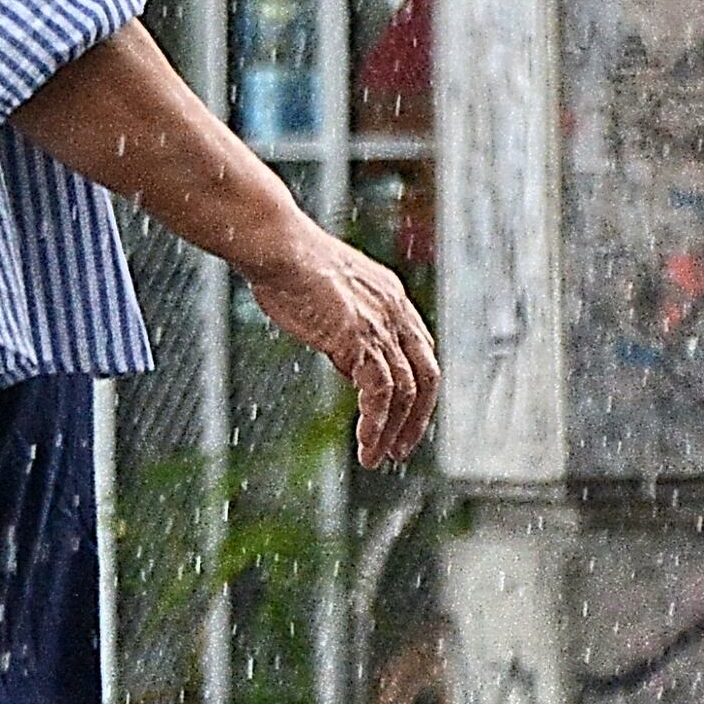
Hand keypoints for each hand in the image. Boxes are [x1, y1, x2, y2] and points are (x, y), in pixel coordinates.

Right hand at [246, 223, 440, 469]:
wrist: (277, 246)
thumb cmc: (289, 264)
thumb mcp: (330, 298)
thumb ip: (348, 331)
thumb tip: (351, 368)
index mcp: (392, 298)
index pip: (421, 351)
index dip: (417, 387)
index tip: (405, 416)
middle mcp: (395, 312)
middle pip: (426, 375)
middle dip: (417, 417)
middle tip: (402, 449)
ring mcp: (380, 326)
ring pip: (404, 391)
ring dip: (393, 431)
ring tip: (377, 457)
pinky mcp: (360, 340)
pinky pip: (379, 394)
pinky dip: (376, 425)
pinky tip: (365, 444)